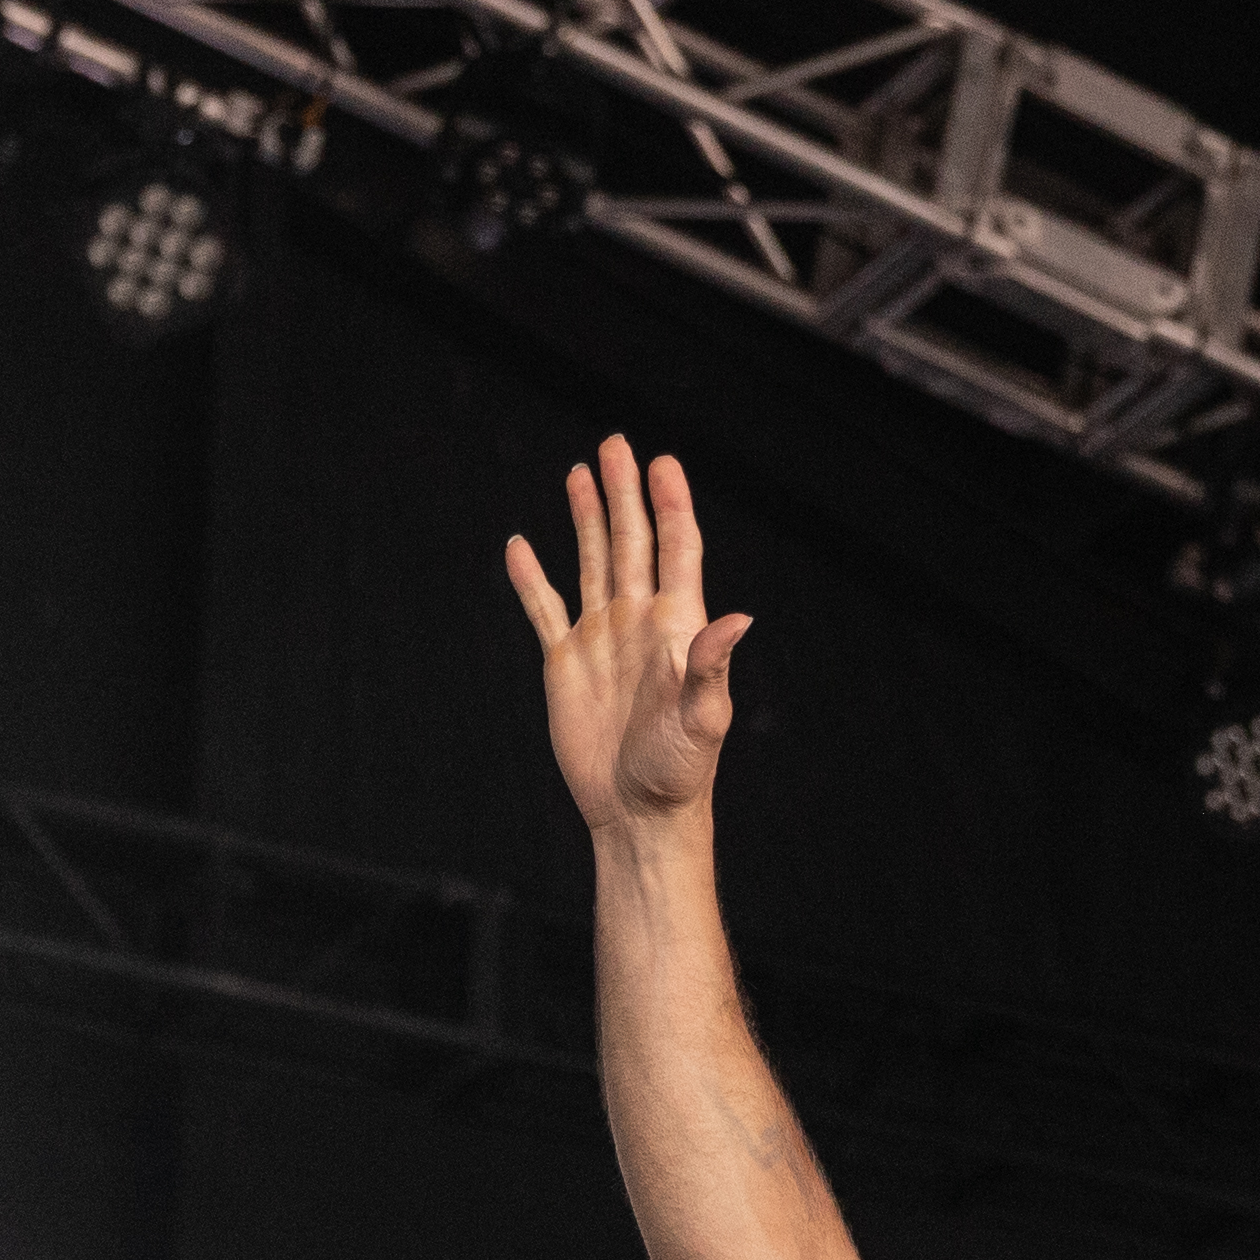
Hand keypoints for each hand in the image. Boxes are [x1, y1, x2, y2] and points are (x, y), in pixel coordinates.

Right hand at [505, 435, 755, 838]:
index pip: (677, 550)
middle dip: (623, 495)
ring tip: (580, 474)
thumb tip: (740, 619)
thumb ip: (712, 666)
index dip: (671, 505)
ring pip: (591, 564)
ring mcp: (601, 640)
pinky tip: (520, 546)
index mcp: (676, 627)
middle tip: (616, 445)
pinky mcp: (566, 665)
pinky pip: (544, 610)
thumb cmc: (681, 771)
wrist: (639, 814)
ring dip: (585, 520)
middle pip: (630, 543)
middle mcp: (639, 623)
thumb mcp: (704, 718)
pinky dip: (531, 579)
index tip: (663, 462)